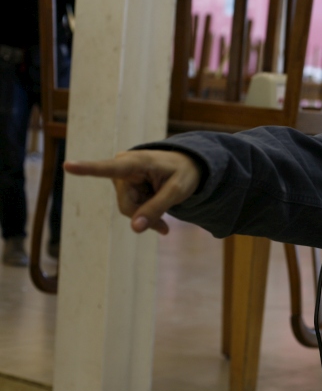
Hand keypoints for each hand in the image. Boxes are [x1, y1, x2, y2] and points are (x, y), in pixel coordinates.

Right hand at [63, 150, 200, 234]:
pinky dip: (144, 214)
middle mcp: (122, 167)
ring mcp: (121, 178)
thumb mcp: (178, 191)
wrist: (187, 166)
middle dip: (145, 216)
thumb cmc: (184, 173)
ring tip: (164, 211)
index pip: (110, 168)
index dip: (88, 169)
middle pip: (126, 205)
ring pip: (127, 210)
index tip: (67, 165)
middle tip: (165, 226)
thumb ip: (157, 209)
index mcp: (137, 162)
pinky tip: (158, 215)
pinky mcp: (122, 186)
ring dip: (146, 216)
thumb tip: (135, 228)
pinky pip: (130, 209)